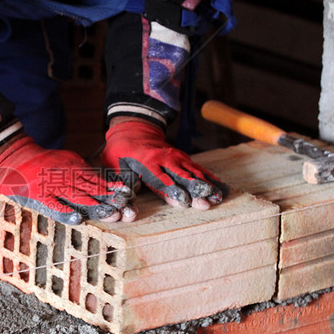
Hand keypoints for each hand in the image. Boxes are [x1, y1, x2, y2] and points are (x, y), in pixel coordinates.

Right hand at [0, 135, 133, 224]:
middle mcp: (66, 176)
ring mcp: (53, 186)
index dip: (112, 186)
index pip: (97, 178)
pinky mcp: (40, 195)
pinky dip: (66, 212)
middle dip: (109, 198)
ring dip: (95, 205)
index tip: (127, 193)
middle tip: (125, 207)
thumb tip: (99, 177)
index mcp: (73, 167)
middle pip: (92, 188)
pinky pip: (55, 205)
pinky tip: (78, 219)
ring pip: (78, 196)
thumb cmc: (40, 161)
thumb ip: (80, 168)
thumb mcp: (64, 159)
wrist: (15, 156)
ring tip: (110, 213)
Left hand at [101, 118, 226, 208]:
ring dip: (206, 186)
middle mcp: (165, 159)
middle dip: (194, 191)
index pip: (162, 179)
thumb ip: (119, 183)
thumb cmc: (120, 153)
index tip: (184, 202)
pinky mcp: (183, 157)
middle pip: (182, 177)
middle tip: (205, 203)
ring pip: (194, 173)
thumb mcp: (112, 166)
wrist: (133, 130)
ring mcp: (176, 157)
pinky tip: (221, 187)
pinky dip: (210, 177)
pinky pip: (199, 168)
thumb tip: (124, 200)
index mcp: (147, 162)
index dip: (173, 191)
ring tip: (218, 198)